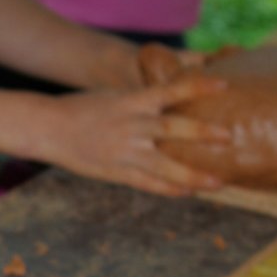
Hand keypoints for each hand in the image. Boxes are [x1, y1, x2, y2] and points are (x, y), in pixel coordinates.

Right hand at [42, 76, 229, 196]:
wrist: (47, 128)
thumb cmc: (82, 108)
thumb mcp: (115, 95)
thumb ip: (143, 101)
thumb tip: (176, 101)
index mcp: (131, 102)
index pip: (171, 90)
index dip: (197, 86)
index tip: (224, 84)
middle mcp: (130, 125)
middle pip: (172, 129)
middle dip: (201, 133)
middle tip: (229, 136)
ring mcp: (123, 151)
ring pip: (164, 165)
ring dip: (192, 174)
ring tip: (218, 182)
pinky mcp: (115, 171)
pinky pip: (146, 183)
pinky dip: (168, 188)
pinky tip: (187, 192)